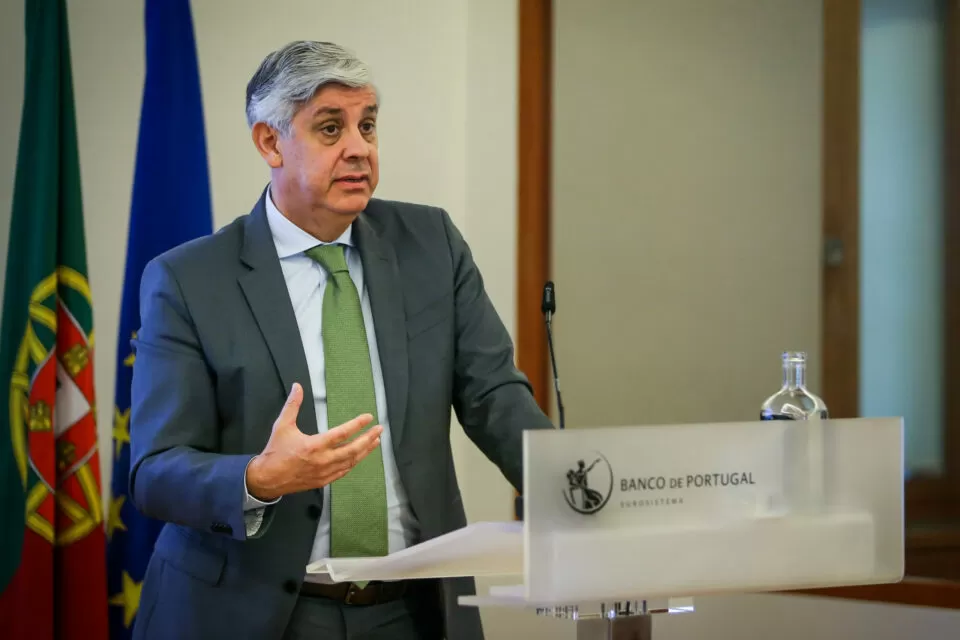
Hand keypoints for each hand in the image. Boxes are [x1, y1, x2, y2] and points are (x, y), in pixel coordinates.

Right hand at [245, 383, 382, 500]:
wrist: (267, 479)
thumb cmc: (275, 451)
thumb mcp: (282, 426)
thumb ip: (292, 405)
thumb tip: (297, 386)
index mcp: (314, 445)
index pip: (342, 434)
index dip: (357, 425)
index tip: (368, 417)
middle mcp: (323, 460)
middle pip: (352, 449)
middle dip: (368, 439)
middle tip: (380, 430)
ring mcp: (324, 473)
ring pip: (351, 462)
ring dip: (365, 451)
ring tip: (375, 442)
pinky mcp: (323, 481)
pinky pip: (343, 472)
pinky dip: (353, 463)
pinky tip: (359, 457)